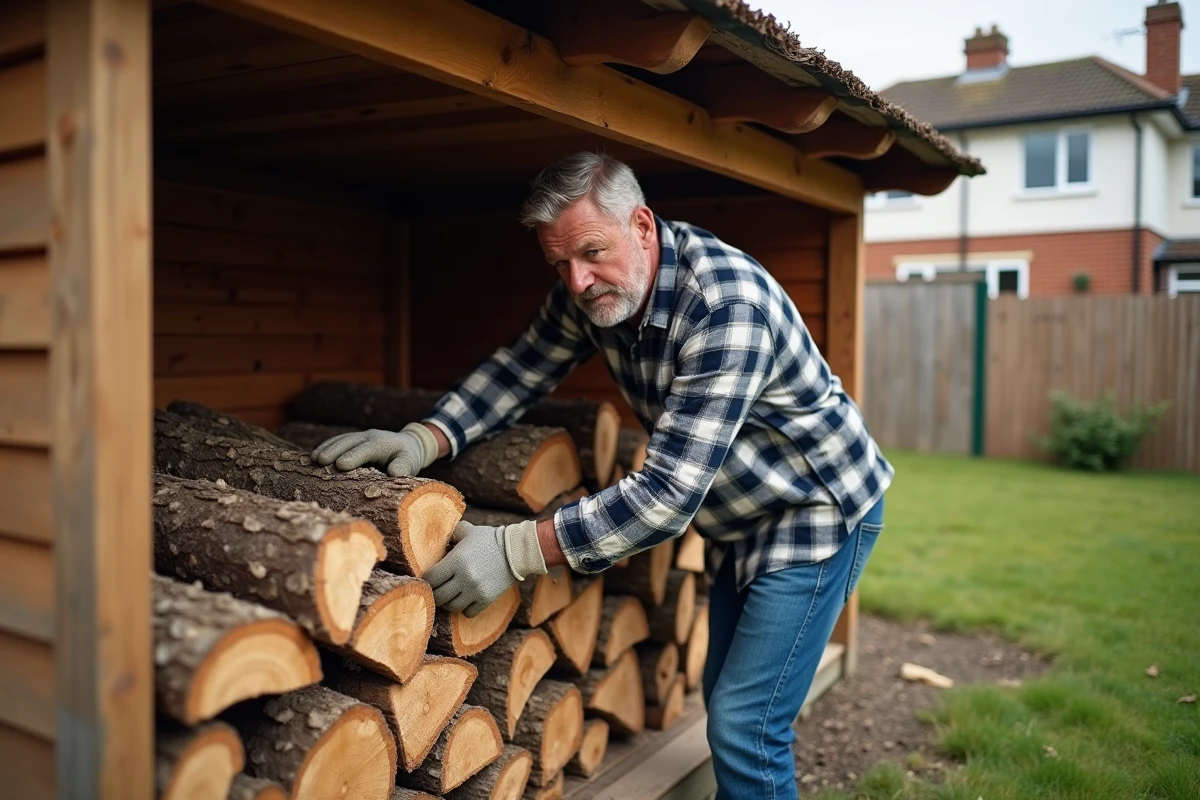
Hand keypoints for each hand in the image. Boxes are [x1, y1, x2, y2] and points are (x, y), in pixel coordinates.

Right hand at [311, 423, 437, 476]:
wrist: (408, 444)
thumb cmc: (407, 457)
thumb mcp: (410, 463)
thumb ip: (403, 467)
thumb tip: (394, 474)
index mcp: (382, 443)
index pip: (367, 449)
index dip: (354, 456)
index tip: (340, 465)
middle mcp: (369, 436)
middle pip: (349, 442)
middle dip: (334, 450)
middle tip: (319, 461)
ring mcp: (359, 436)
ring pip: (341, 440)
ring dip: (326, 448)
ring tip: (313, 459)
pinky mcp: (353, 440)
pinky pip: (338, 441)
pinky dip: (326, 447)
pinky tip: (314, 456)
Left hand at [424, 519, 546, 616]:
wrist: (517, 550)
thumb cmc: (489, 538)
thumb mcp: (467, 530)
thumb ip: (449, 533)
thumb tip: (435, 539)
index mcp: (456, 560)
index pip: (430, 579)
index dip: (426, 579)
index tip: (430, 578)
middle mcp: (464, 578)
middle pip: (438, 596)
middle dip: (436, 592)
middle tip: (439, 588)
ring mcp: (476, 591)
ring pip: (451, 607)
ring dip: (449, 602)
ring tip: (452, 594)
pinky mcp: (486, 599)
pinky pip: (468, 613)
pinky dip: (465, 608)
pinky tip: (467, 599)